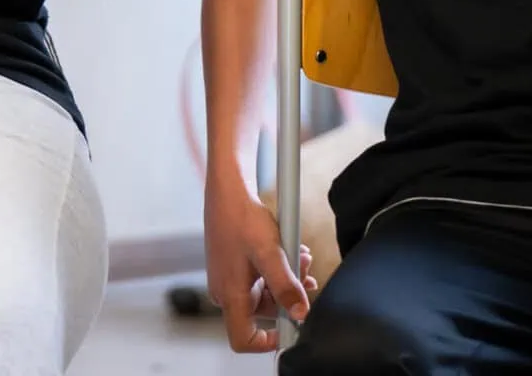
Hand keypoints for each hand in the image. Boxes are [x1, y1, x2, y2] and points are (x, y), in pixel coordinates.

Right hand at [204, 171, 315, 352]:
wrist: (227, 191)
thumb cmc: (241, 217)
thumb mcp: (270, 253)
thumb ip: (285, 285)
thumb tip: (300, 313)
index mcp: (229, 295)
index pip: (244, 339)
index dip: (269, 340)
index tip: (292, 326)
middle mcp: (225, 292)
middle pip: (263, 315)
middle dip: (288, 297)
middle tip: (305, 274)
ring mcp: (228, 280)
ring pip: (265, 295)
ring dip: (287, 280)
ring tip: (301, 257)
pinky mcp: (233, 269)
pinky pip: (260, 280)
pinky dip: (277, 271)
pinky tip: (290, 252)